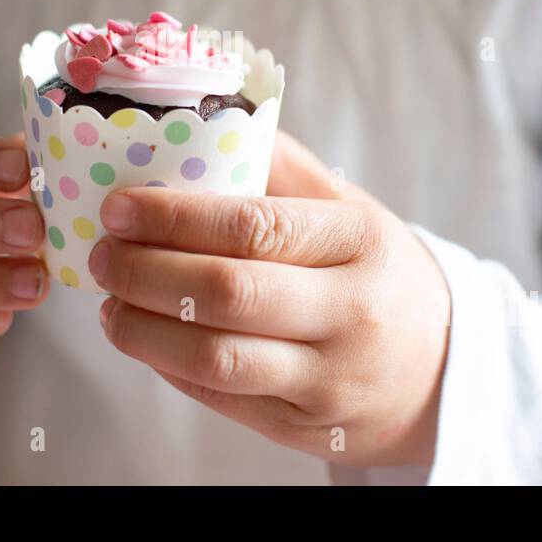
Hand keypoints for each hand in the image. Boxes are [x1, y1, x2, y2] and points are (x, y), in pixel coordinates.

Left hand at [87, 130, 449, 466]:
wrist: (439, 368)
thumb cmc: (377, 272)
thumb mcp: (351, 209)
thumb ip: (282, 167)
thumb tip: (204, 114)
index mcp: (358, 241)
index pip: (256, 226)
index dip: (175, 218)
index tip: (119, 208)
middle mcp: (349, 313)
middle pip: (227, 294)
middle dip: (145, 272)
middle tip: (101, 254)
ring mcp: (328, 379)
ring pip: (216, 359)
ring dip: (144, 330)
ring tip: (108, 303)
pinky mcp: (303, 426)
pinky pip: (221, 398)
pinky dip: (168, 367)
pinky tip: (143, 337)